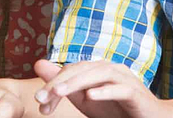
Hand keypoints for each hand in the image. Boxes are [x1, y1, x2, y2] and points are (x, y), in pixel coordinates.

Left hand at [33, 59, 172, 117]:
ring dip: (77, 83)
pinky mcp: (135, 92)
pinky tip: (91, 96)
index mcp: (97, 68)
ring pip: (98, 74)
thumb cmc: (115, 109)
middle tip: (41, 97)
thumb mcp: (84, 99)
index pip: (71, 71)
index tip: (40, 103)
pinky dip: (105, 91)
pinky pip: (120, 89)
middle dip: (59, 83)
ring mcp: (124, 78)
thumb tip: (38, 64)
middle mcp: (110, 68)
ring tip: (59, 93)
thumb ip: (63, 84)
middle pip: (81, 69)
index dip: (53, 85)